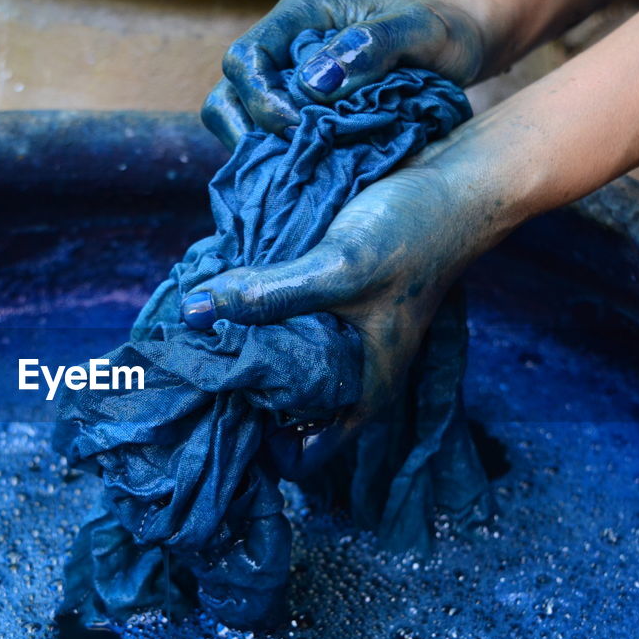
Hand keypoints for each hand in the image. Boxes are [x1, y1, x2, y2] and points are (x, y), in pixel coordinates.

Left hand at [178, 154, 498, 476]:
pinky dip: (249, 320)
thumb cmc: (413, 235)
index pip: (299, 458)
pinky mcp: (326, 307)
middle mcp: (348, 378)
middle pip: (277, 415)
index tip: (210, 414)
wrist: (453, 181)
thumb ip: (268, 294)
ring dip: (236, 355)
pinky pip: (276, 328)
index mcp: (362, 394)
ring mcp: (337, 343)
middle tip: (185, 372)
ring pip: (273, 368)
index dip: (255, 449)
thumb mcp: (339, 268)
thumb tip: (191, 312)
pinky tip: (217, 300)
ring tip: (190, 339)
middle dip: (232, 397)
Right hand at [202, 0, 485, 148]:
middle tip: (298, 153)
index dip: (261, 100)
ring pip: (236, 123)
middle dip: (253, 131)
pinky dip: (279, 162)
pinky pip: (265, 143)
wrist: (453, 49)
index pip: (246, 58)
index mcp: (300, 16)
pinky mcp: (295, 116)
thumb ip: (371, 46)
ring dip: (260, 151)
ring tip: (299, 168)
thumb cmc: (438, 33)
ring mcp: (284, 84)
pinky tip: (309, 173)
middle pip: (228, 95)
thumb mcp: (419, 31)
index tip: (299, 127)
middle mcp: (282, 48)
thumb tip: (314, 82)